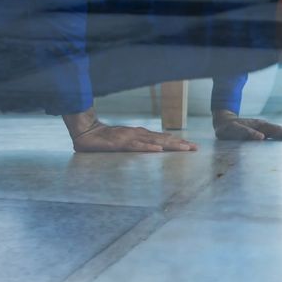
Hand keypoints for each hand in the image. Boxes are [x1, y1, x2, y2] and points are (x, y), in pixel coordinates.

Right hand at [64, 108, 197, 152]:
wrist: (86, 132)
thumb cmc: (106, 139)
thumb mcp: (126, 143)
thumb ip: (139, 145)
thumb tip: (155, 148)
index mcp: (141, 135)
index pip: (163, 138)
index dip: (178, 142)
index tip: (192, 146)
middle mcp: (139, 134)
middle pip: (163, 139)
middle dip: (180, 144)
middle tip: (195, 148)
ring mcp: (130, 137)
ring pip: (154, 141)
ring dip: (170, 145)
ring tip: (184, 148)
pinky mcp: (120, 143)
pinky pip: (136, 146)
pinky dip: (147, 147)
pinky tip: (158, 149)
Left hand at [213, 110, 281, 141]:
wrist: (223, 121)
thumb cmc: (226, 128)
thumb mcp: (232, 131)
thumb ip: (245, 133)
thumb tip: (261, 137)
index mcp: (260, 126)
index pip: (277, 131)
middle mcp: (264, 126)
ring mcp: (264, 128)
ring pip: (281, 132)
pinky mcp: (263, 131)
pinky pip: (277, 134)